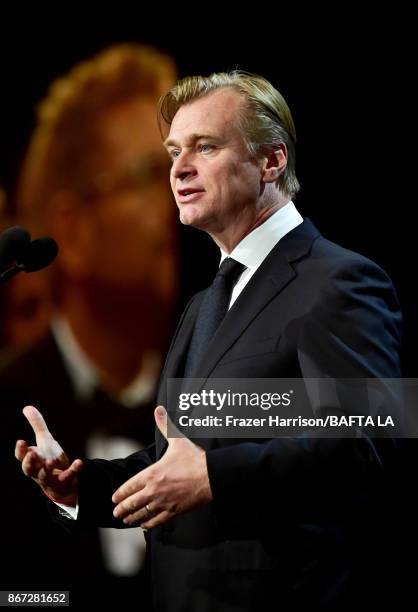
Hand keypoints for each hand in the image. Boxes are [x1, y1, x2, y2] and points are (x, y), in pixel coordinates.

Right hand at [15, 405, 81, 505]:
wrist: (60, 483)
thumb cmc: (48, 459)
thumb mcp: (44, 441)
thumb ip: (37, 425)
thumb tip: (27, 407)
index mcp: (32, 460)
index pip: (22, 456)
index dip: (21, 450)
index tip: (21, 441)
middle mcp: (37, 470)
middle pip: (29, 469)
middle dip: (29, 462)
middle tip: (32, 454)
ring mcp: (50, 478)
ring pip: (44, 476)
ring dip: (46, 469)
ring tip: (50, 462)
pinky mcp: (63, 481)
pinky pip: (68, 476)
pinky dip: (73, 470)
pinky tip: (79, 462)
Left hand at [112, 406, 212, 528]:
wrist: (210, 476)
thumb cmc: (193, 459)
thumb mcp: (177, 441)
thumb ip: (165, 426)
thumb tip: (158, 410)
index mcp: (152, 474)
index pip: (129, 486)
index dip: (120, 494)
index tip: (114, 498)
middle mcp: (154, 490)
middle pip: (132, 503)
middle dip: (122, 509)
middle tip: (116, 513)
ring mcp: (163, 502)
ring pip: (142, 514)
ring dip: (132, 518)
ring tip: (126, 520)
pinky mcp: (174, 511)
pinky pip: (157, 521)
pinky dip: (148, 524)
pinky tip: (144, 525)